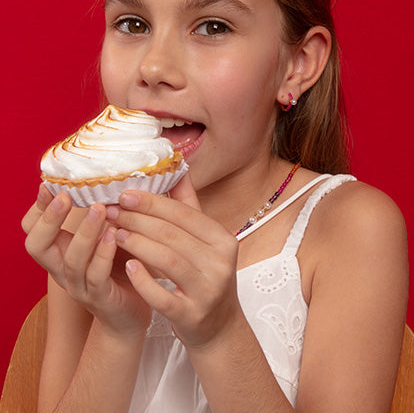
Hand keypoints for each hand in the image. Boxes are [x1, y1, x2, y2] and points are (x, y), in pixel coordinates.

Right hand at [22, 184, 151, 337]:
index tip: (49, 186)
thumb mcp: (106, 237)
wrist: (129, 315)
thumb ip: (101, 215)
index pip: (33, 230)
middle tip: (65, 196)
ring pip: (71, 260)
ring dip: (84, 232)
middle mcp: (62, 269)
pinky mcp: (100, 297)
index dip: (38, 209)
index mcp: (59, 253)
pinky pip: (96, 276)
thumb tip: (106, 179)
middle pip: (37, 245)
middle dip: (49, 219)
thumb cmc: (119, 268)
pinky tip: (115, 235)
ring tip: (99, 209)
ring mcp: (79, 286)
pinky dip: (104, 254)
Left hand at [107, 174, 240, 347]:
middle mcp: (221, 263)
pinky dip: (142, 279)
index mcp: (223, 239)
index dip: (151, 202)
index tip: (124, 194)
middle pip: (171, 234)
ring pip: (166, 260)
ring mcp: (208, 290)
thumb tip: (177, 168)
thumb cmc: (205, 276)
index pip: (183, 214)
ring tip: (114, 233)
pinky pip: (162, 295)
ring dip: (136, 243)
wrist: (218, 325)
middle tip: (110, 211)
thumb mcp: (205, 241)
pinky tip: (126, 266)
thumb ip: (189, 206)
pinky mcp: (192, 314)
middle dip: (136, 220)